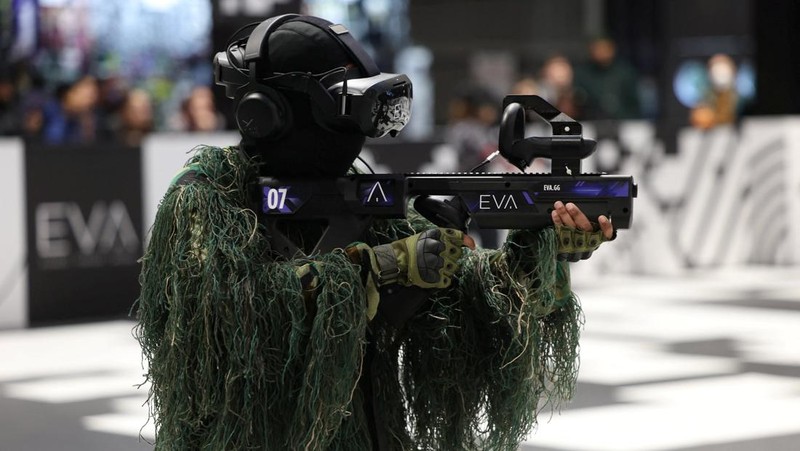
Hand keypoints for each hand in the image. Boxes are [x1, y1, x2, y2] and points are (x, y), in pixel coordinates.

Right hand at [350, 228, 474, 290]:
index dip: (467, 241)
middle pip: (457, 254)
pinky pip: (447, 280)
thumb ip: (443, 236)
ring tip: (434, 266)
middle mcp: (439, 249)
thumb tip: (463, 240)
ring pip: (453, 267)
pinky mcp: (435, 278)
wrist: (396, 262)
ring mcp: (437, 264)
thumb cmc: (410, 248)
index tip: (471, 245)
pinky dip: (443, 279)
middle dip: (451, 256)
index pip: (458, 237)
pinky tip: (434, 275)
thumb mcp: (426, 236)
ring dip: (447, 268)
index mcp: (437, 237)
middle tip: (439, 257)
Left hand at [550, 201, 614, 260]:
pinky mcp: (564, 247)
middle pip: (585, 228)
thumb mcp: (591, 231)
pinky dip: (557, 223)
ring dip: (564, 216)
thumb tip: (589, 207)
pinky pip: (560, 233)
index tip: (602, 217)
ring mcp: (576, 247)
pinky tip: (555, 214)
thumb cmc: (581, 238)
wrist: (567, 253)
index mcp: (598, 239)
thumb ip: (590, 222)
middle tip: (570, 205)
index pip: (606, 234)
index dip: (606, 227)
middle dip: (577, 215)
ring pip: (571, 229)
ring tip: (559, 206)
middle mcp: (588, 244)